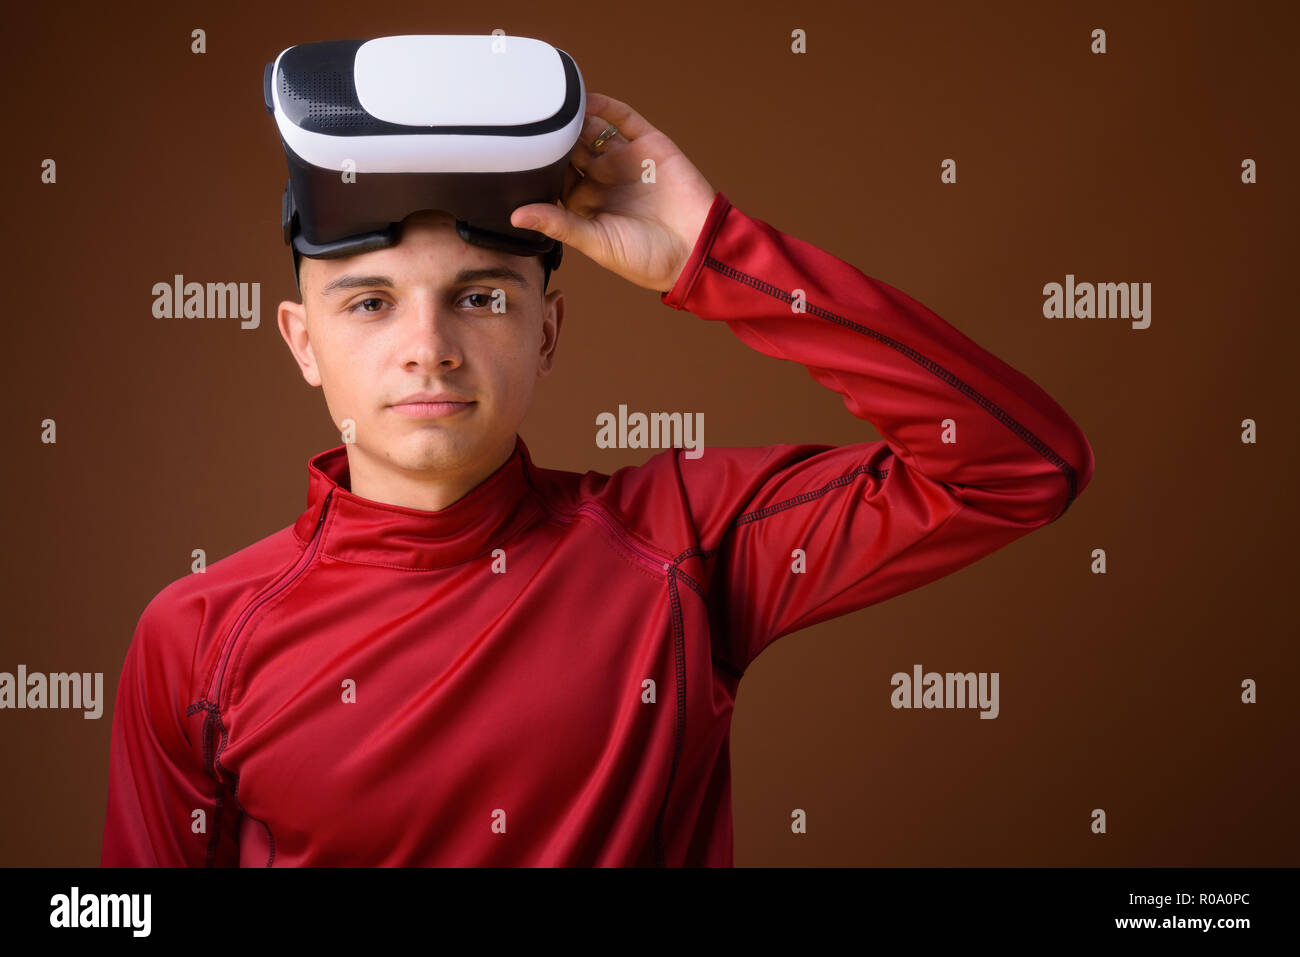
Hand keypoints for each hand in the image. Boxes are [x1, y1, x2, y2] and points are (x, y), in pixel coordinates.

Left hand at [509, 92, 717, 293]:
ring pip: (592, 130)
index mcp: (588, 205)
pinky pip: (623, 119)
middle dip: (551, 137)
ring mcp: (626, 160)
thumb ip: (558, 224)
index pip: (554, 177)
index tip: (512, 152)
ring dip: (574, 118)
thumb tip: (515, 217)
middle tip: (528, 121)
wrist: (697, 249)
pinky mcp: (649, 145)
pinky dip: (605, 106)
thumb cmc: (647, 259)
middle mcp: (604, 179)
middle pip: (569, 149)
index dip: (536, 166)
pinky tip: (586, 99)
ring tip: (552, 104)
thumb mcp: (596, 242)